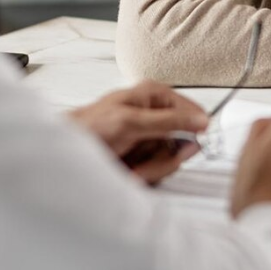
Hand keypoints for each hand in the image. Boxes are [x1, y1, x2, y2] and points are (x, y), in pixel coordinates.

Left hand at [70, 81, 207, 184]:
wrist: (68, 153)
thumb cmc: (91, 128)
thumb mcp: (132, 122)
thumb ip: (169, 121)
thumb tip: (201, 120)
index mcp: (156, 96)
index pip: (194, 113)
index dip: (192, 133)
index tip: (183, 147)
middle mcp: (156, 114)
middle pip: (183, 142)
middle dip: (162, 158)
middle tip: (142, 162)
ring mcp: (151, 136)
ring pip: (171, 160)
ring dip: (151, 169)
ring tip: (130, 166)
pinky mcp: (145, 155)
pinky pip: (159, 169)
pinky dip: (144, 174)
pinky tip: (128, 171)